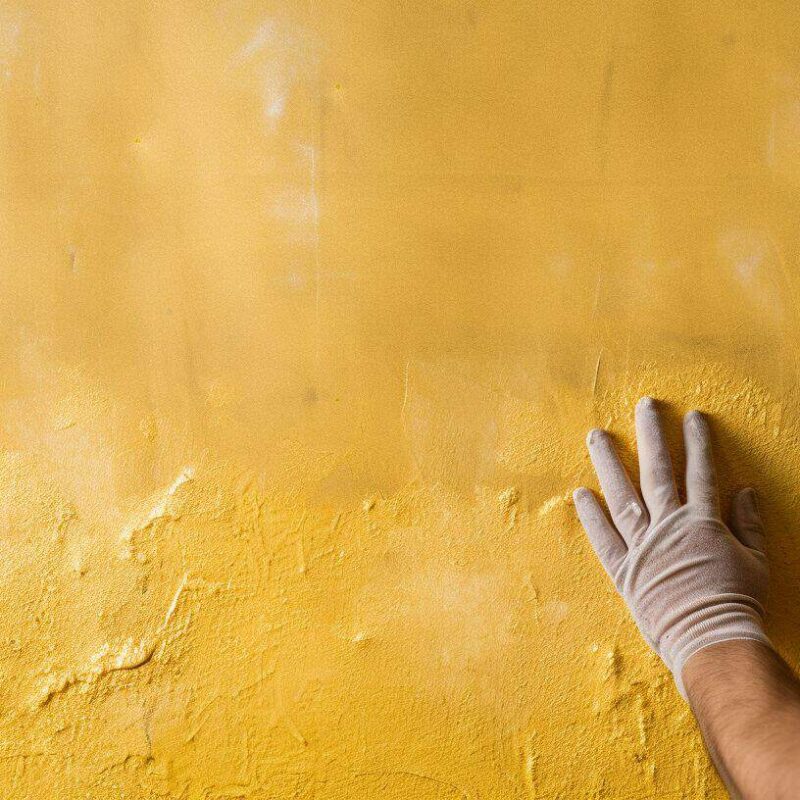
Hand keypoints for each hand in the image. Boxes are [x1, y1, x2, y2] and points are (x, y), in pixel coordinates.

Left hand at [573, 397, 771, 696]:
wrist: (711, 642)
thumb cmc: (737, 604)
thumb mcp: (756, 561)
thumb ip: (747, 524)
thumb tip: (745, 490)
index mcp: (701, 522)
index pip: (699, 471)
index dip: (697, 442)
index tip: (692, 417)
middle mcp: (668, 527)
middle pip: (657, 471)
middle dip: (652, 435)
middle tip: (643, 406)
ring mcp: (642, 547)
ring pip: (622, 495)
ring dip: (609, 462)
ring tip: (596, 435)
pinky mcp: (623, 570)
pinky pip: (603, 538)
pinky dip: (590, 515)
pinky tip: (580, 492)